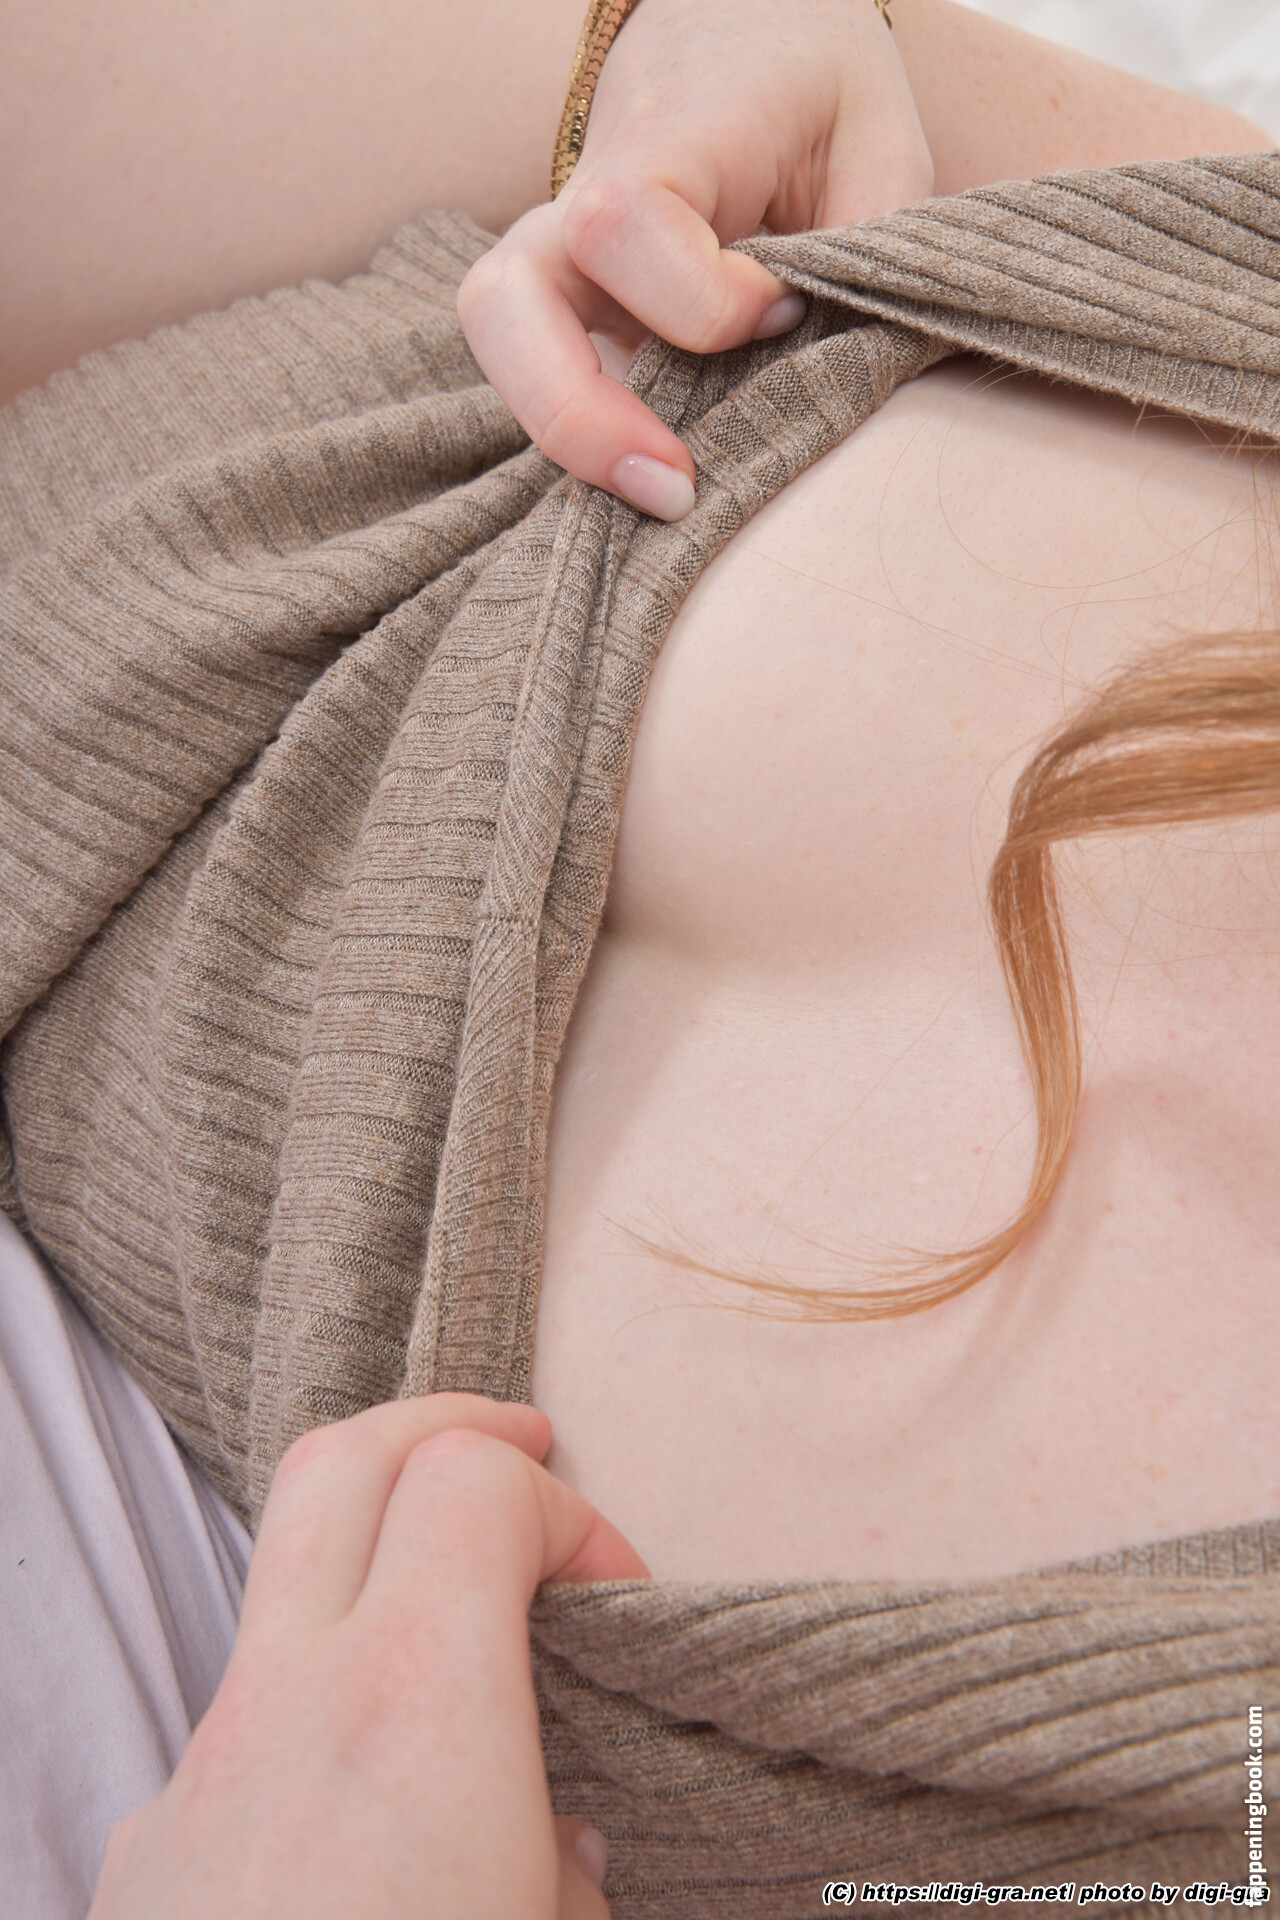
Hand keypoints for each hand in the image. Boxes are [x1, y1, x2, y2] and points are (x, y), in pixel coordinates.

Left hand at [89, 1394, 647, 1919]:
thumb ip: (580, 1872)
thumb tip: (553, 1846)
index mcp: (411, 1716)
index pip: (473, 1484)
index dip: (565, 1508)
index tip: (617, 1594)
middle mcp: (285, 1710)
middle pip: (345, 1460)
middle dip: (445, 1427)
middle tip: (522, 1446)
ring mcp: (199, 1771)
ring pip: (278, 1574)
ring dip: (375, 1547)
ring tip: (460, 1602)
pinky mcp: (151, 1849)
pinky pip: (238, 1710)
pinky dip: (318, 1686)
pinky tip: (368, 1804)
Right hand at [457, 0, 932, 518]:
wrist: (746, 37)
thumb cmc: (813, 88)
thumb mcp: (875, 144)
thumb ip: (868, 252)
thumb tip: (852, 371)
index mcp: (659, 141)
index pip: (626, 227)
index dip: (708, 300)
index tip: (788, 310)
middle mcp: (579, 207)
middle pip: (505, 305)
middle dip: (578, 413)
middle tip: (676, 485)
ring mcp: (561, 266)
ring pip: (502, 352)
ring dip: (570, 438)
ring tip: (664, 494)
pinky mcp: (572, 315)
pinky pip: (548, 384)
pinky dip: (594, 442)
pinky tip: (664, 470)